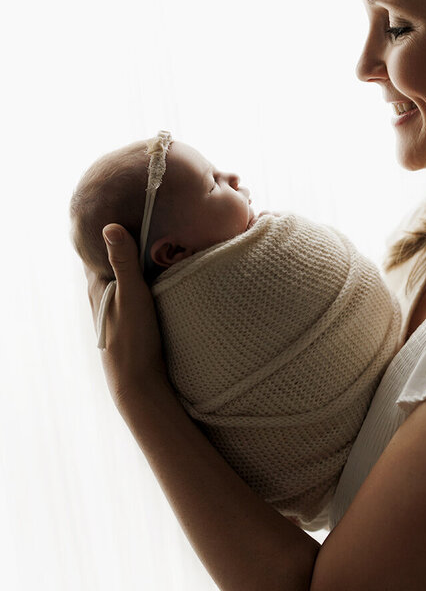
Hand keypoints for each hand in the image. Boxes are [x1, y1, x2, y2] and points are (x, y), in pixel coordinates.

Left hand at [85, 225, 169, 412]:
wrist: (139, 381)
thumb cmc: (132, 338)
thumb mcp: (132, 295)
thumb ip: (123, 261)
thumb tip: (110, 225)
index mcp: (96, 284)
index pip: (96, 246)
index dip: (107, 227)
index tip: (126, 208)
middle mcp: (103, 294)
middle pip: (113, 258)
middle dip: (128, 240)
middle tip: (151, 218)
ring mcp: (117, 307)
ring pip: (127, 274)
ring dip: (140, 259)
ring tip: (161, 238)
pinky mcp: (132, 317)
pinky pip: (138, 288)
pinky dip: (148, 275)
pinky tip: (164, 270)